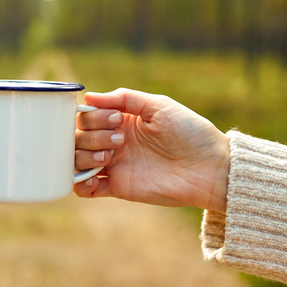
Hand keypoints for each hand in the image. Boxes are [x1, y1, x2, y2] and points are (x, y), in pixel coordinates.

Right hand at [74, 88, 229, 212]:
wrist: (209, 168)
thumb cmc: (190, 132)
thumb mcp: (159, 106)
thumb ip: (125, 98)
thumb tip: (89, 97)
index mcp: (122, 120)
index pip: (88, 116)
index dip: (93, 117)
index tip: (116, 119)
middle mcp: (114, 141)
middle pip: (78, 137)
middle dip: (91, 136)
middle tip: (119, 140)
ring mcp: (115, 165)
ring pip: (77, 160)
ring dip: (85, 156)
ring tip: (109, 157)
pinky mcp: (118, 187)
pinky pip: (86, 189)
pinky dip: (80, 184)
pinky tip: (94, 178)